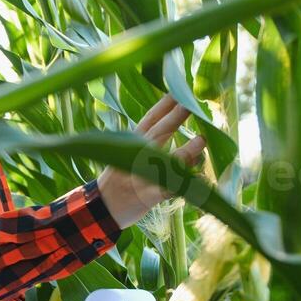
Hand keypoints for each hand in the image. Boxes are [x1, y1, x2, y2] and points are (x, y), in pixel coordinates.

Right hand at [97, 94, 206, 228]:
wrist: (99, 210)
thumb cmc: (119, 180)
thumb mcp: (129, 157)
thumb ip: (157, 148)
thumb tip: (189, 140)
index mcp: (131, 144)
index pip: (149, 119)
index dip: (164, 105)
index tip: (178, 90)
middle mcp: (135, 156)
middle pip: (157, 133)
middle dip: (175, 117)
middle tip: (191, 103)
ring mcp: (141, 176)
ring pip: (165, 161)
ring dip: (185, 151)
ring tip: (201, 139)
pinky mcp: (147, 196)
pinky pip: (169, 190)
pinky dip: (184, 184)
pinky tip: (200, 178)